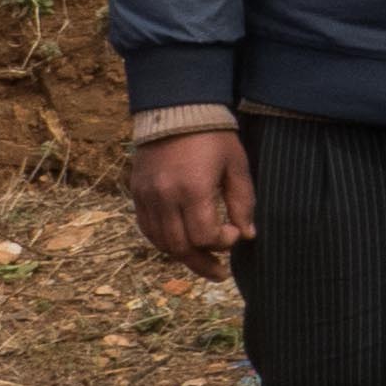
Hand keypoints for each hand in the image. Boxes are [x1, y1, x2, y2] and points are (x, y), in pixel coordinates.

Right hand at [129, 127, 251, 274]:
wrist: (176, 111)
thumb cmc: (214, 137)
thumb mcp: (237, 166)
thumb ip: (243, 201)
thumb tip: (248, 235)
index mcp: (192, 189)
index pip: (204, 236)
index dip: (223, 242)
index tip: (236, 233)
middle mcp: (164, 196)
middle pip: (179, 246)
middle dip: (202, 263)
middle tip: (220, 275)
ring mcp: (146, 195)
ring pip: (160, 241)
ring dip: (182, 256)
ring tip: (202, 263)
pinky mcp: (136, 192)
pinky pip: (147, 228)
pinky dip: (163, 241)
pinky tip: (181, 245)